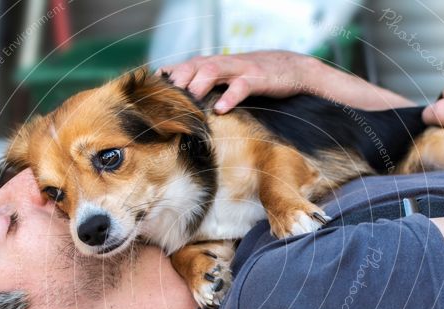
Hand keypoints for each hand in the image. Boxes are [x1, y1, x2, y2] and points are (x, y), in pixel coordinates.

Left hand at [159, 50, 320, 113]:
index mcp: (213, 65)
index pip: (183, 67)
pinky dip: (229, 96)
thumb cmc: (255, 79)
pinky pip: (240, 86)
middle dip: (177, 81)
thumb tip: (186, 108)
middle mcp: (223, 63)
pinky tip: (220, 110)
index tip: (150, 95)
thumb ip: (208, 89)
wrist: (292, 69)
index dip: (166, 78)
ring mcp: (239, 69)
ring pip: (212, 70)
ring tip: (187, 103)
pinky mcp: (257, 78)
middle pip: (192, 66)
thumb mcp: (228, 81)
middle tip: (163, 101)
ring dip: (196, 85)